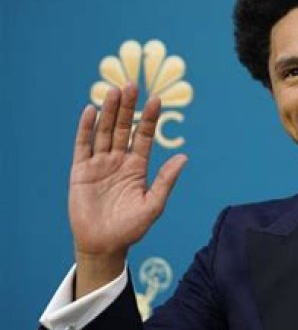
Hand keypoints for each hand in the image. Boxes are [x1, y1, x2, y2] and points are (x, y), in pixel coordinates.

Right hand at [69, 85, 186, 296]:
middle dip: (128, 107)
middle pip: (123, 128)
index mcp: (137, 167)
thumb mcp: (153, 205)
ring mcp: (99, 164)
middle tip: (132, 85)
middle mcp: (119, 161)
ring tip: (114, 91)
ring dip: (108, 112)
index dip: (149, 119)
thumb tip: (184, 157)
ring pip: (104, 132)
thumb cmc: (131, 227)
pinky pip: (83, 146)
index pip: (144, 136)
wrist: (104, 244)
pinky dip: (86, 129)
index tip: (156, 99)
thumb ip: (166, 180)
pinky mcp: (81, 171)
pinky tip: (90, 111)